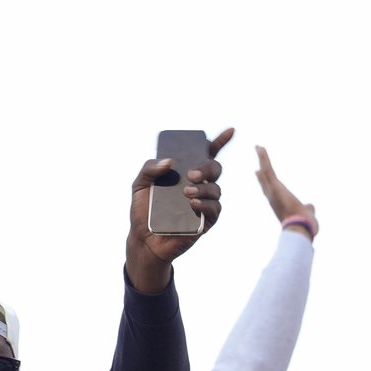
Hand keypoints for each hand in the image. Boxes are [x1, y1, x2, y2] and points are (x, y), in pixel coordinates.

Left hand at [126, 127, 232, 291]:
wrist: (142, 240)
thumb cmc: (143, 211)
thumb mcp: (139, 186)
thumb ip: (149, 169)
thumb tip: (169, 161)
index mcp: (185, 173)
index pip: (206, 153)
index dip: (220, 141)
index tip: (231, 130)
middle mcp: (199, 185)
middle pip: (214, 168)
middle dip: (206, 167)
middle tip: (191, 174)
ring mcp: (204, 203)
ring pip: (216, 189)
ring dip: (204, 188)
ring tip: (186, 193)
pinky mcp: (206, 221)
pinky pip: (215, 209)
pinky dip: (206, 204)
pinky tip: (193, 204)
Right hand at [255, 145, 317, 237]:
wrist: (299, 229)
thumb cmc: (303, 225)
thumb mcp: (306, 213)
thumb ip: (308, 208)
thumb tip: (310, 206)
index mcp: (278, 202)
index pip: (268, 188)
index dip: (262, 180)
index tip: (258, 171)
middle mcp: (271, 196)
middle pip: (263, 179)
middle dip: (260, 168)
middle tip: (256, 157)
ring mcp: (272, 190)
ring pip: (265, 171)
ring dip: (262, 158)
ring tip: (258, 147)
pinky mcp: (274, 185)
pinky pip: (267, 169)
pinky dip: (263, 158)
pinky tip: (260, 148)